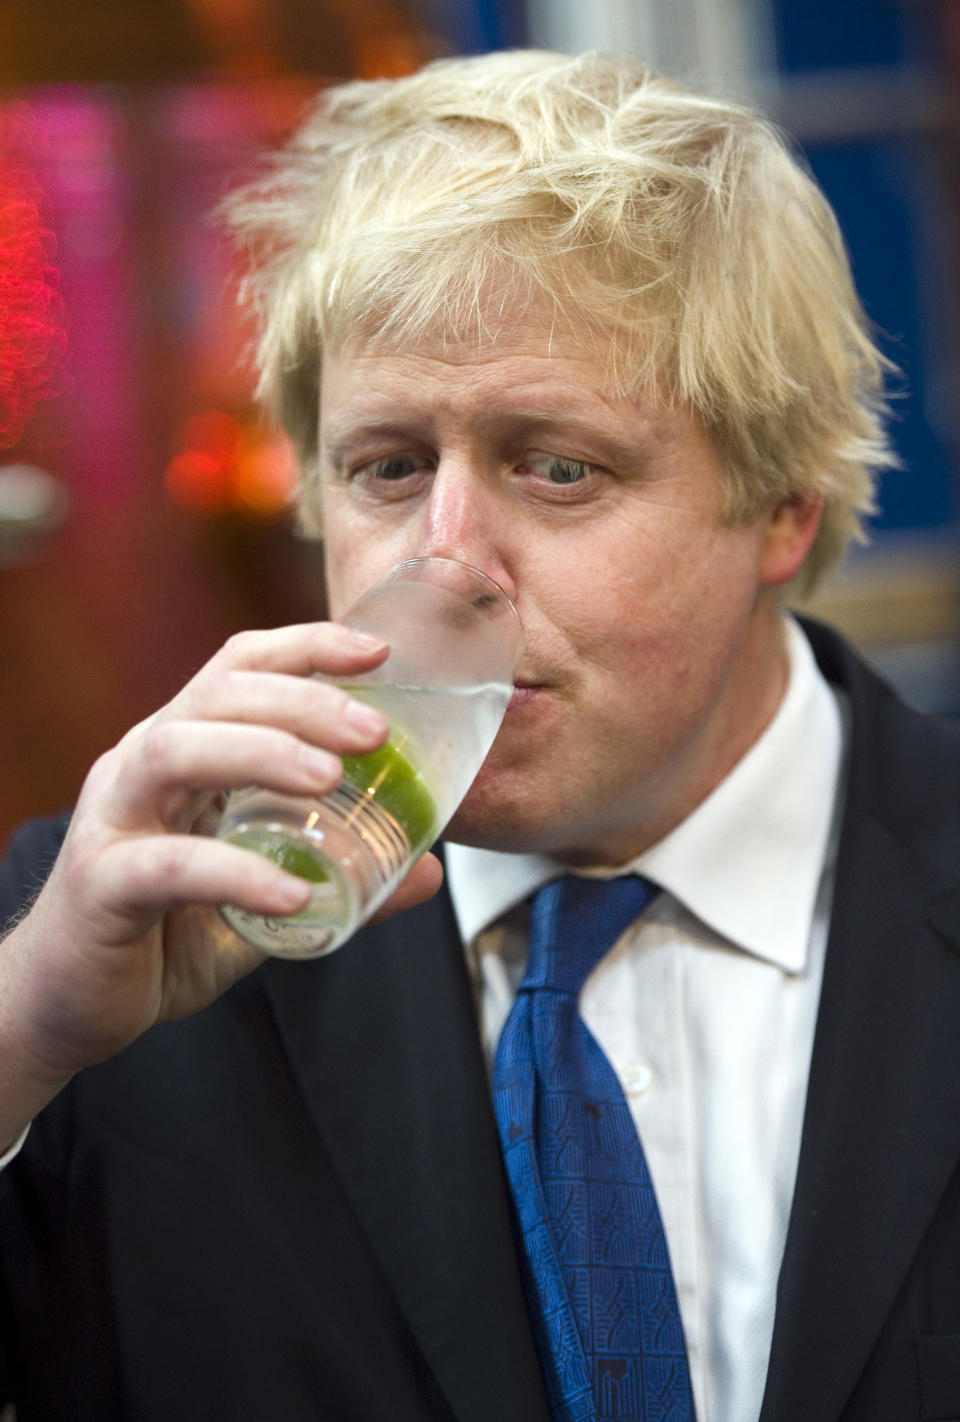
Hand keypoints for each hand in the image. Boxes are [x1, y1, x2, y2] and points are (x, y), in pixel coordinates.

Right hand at [0, 623, 443, 1136]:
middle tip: (376, 730)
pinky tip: (293, 894)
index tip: (377, 651)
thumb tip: (430, 873)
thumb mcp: (266, 898)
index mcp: (183, 751)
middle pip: (217, 695)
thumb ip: (339, 878)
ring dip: (260, 751)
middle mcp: (141, 766)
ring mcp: (114, 820)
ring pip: (176, 750)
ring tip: (328, 777)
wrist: (70, 1005)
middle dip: (302, 698)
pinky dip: (234, 872)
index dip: (306, 646)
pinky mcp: (99, 885)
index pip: (240, 667)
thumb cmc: (163, 933)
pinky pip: (165, 866)